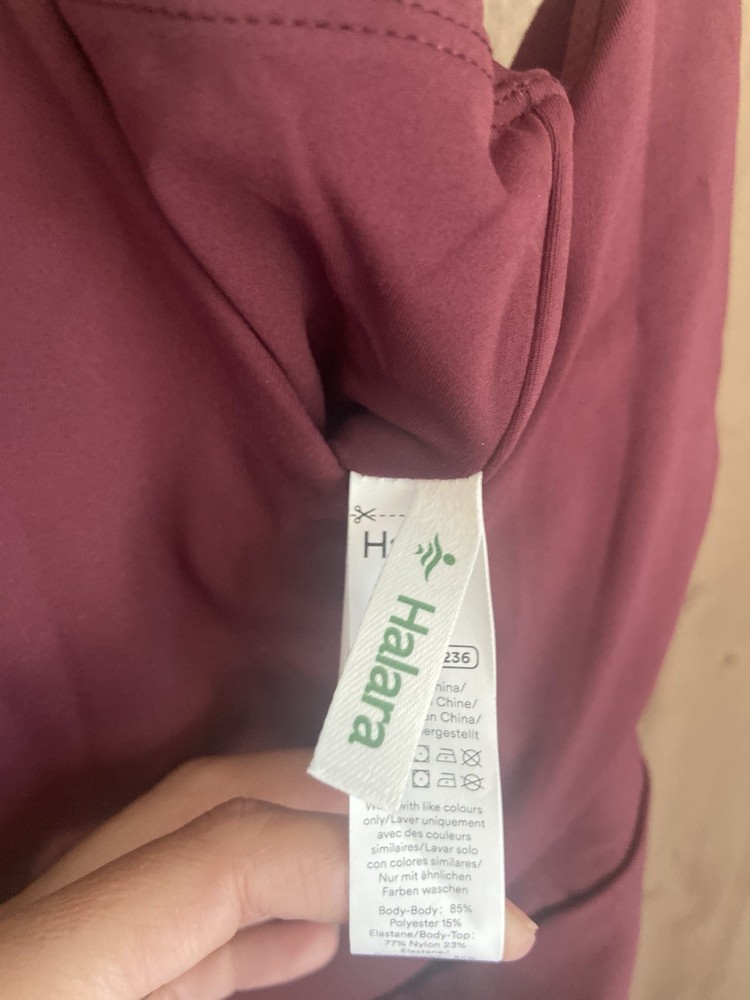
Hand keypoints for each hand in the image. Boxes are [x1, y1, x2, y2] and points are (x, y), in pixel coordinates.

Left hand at [0, 750, 536, 997]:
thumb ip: (236, 970)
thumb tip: (341, 935)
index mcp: (46, 968)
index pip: (225, 852)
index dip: (361, 867)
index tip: (491, 918)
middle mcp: (47, 924)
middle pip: (207, 801)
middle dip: (340, 806)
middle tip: (449, 847)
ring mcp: (55, 942)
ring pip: (195, 843)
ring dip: (313, 846)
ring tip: (410, 875)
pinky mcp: (69, 975)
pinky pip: (178, 918)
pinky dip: (263, 909)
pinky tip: (322, 927)